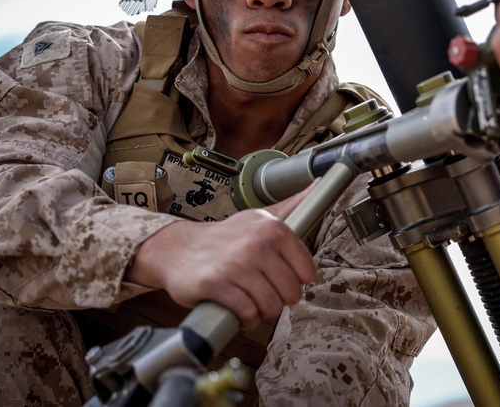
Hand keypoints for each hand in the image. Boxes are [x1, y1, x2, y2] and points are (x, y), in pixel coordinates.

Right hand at [126, 186, 315, 329]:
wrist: (179, 248)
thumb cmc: (226, 237)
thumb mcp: (261, 217)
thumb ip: (293, 205)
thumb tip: (320, 182)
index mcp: (274, 228)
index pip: (307, 272)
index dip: (294, 280)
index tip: (280, 277)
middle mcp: (257, 243)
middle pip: (291, 293)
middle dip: (279, 298)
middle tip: (263, 291)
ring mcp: (236, 264)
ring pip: (271, 306)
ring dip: (262, 311)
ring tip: (251, 300)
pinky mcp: (215, 284)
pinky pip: (247, 313)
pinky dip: (246, 318)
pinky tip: (239, 309)